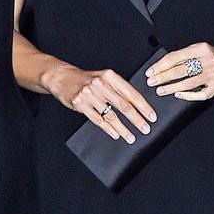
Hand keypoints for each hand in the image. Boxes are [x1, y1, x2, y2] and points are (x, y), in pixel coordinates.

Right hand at [43, 63, 157, 144]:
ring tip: (131, 137)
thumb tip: (137, 103)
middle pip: (124, 106)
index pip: (131, 93)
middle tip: (145, 129)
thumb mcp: (104, 77)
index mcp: (110, 76)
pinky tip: (115, 134)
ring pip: (111, 115)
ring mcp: (90, 95)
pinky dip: (108, 129)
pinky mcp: (80, 104)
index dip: (143, 106)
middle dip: (137, 120)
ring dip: (123, 129)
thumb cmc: (86, 79)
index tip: (151, 116)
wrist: (62, 77)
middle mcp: (101, 84)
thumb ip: (118, 88)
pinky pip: (98, 120)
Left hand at [145, 41, 213, 100]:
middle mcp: (208, 60)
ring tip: (160, 90)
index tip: (150, 72)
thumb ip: (183, 55)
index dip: (161, 65)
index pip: (176, 57)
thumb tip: (161, 66)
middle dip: (163, 77)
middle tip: (151, 82)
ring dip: (171, 88)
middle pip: (180, 70)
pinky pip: (200, 94)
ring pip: (188, 83)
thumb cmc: (211, 55)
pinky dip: (187, 95)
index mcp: (201, 48)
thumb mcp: (199, 49)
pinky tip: (178, 95)